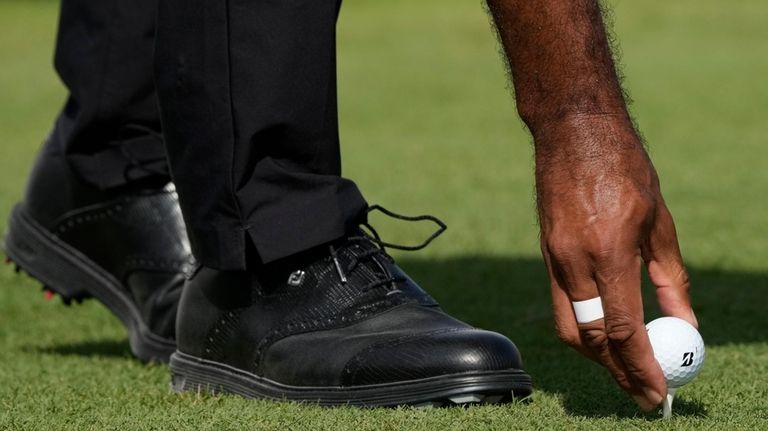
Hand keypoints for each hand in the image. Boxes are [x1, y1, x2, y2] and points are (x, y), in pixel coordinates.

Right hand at [534, 115, 696, 410]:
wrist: (572, 132)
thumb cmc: (624, 167)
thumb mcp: (660, 221)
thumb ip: (671, 278)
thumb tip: (687, 322)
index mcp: (607, 251)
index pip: (623, 329)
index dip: (641, 367)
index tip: (657, 393)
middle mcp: (573, 262)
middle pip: (588, 339)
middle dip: (615, 371)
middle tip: (642, 388)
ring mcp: (553, 259)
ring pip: (568, 327)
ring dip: (596, 355)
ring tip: (624, 366)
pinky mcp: (546, 254)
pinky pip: (562, 305)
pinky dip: (584, 327)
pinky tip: (605, 330)